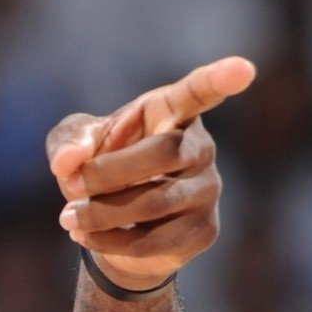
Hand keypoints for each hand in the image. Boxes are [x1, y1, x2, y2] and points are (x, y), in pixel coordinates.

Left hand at [45, 56, 256, 291]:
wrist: (114, 229)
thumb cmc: (100, 168)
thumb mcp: (76, 145)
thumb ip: (69, 141)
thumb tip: (69, 161)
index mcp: (172, 112)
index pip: (198, 92)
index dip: (219, 79)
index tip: (243, 69)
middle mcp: (200, 147)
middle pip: (165, 152)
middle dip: (108, 173)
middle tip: (72, 184)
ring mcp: (209, 190)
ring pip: (156, 202)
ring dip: (101, 213)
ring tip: (68, 217)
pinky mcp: (204, 231)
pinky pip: (154, 241)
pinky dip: (109, 241)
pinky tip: (86, 235)